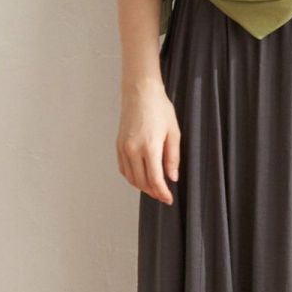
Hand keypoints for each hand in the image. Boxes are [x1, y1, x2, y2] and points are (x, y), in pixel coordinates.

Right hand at [117, 79, 179, 203]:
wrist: (140, 92)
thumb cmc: (159, 109)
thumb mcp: (173, 132)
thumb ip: (172, 157)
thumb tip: (172, 177)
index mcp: (149, 147)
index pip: (155, 179)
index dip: (162, 192)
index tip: (168, 199)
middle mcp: (133, 149)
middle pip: (141, 181)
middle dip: (153, 192)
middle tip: (163, 196)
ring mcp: (123, 147)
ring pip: (131, 177)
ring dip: (142, 186)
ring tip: (154, 189)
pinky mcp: (118, 144)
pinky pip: (123, 168)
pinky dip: (132, 177)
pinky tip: (141, 177)